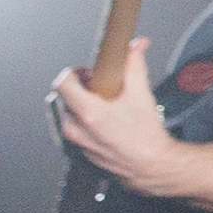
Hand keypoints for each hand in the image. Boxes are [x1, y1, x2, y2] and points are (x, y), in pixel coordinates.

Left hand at [50, 63, 177, 192]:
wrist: (151, 166)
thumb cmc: (146, 136)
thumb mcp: (142, 96)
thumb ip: (135, 66)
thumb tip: (136, 46)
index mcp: (89, 113)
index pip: (62, 82)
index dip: (73, 73)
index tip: (85, 73)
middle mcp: (76, 129)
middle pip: (65, 97)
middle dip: (81, 90)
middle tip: (102, 91)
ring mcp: (75, 142)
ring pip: (68, 114)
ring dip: (82, 106)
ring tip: (104, 109)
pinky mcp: (77, 151)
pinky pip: (73, 129)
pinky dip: (85, 123)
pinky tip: (105, 125)